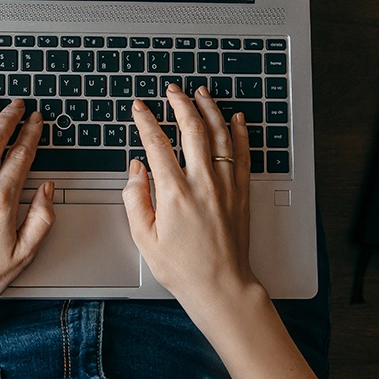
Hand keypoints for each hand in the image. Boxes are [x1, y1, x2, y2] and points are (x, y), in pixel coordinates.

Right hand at [123, 84, 334, 378]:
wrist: (221, 286)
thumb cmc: (183, 268)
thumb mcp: (145, 238)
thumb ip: (135, 199)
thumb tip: (136, 170)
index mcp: (174, 193)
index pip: (157, 144)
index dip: (146, 121)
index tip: (139, 108)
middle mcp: (202, 183)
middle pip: (192, 129)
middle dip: (180, 104)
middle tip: (172, 91)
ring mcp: (225, 186)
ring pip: (220, 135)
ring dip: (210, 110)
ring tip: (201, 94)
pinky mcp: (241, 193)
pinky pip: (242, 154)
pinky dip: (239, 133)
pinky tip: (236, 119)